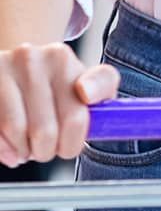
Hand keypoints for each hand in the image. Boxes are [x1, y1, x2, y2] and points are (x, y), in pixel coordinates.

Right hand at [0, 44, 119, 164]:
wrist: (18, 71)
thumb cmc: (57, 85)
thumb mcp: (89, 81)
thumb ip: (101, 86)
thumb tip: (86, 93)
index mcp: (61, 59)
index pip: (74, 117)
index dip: (72, 142)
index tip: (68, 145)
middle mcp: (29, 59)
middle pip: (44, 131)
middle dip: (48, 150)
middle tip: (47, 147)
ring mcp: (1, 70)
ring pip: (16, 132)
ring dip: (24, 151)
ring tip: (29, 145)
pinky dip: (4, 149)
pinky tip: (12, 148)